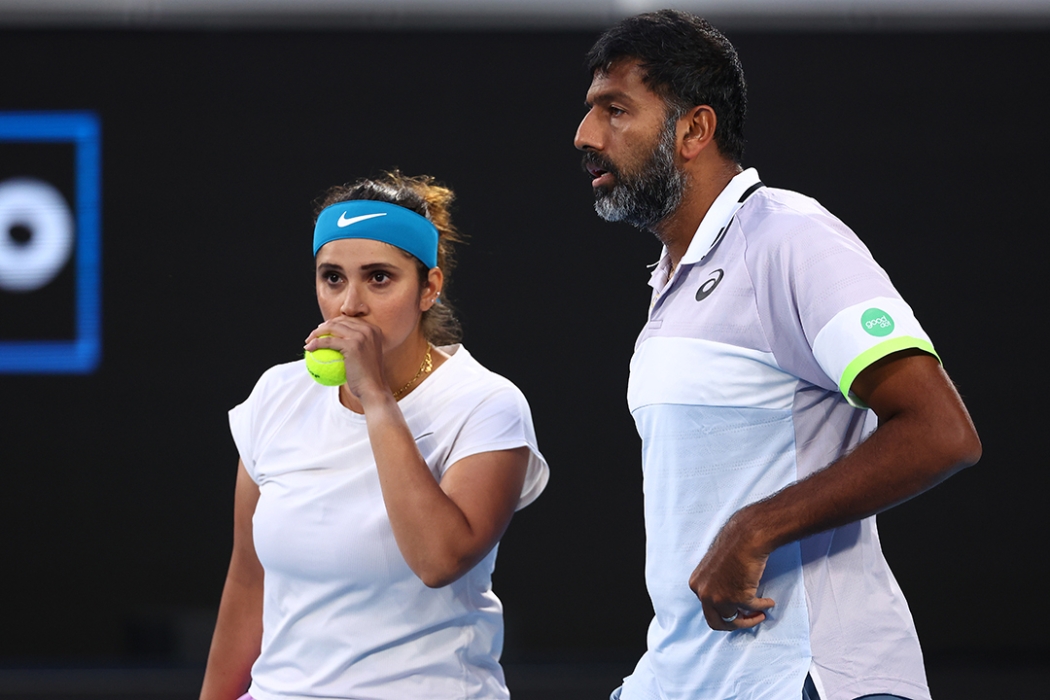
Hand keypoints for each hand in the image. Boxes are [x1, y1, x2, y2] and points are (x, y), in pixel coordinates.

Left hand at [304, 318, 386, 400]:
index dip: (333, 323)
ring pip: (332, 328)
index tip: (323, 331)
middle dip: (323, 326)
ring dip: (316, 333)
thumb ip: (357, 345)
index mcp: (373, 329)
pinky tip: (308, 348)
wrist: (373, 388)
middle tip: (314, 335)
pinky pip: (328, 341)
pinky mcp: (352, 345)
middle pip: (339, 321)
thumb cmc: (367, 377)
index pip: (348, 320)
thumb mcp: (366, 356)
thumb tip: (338, 341)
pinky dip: (316, 343)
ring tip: (308, 341)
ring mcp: (361, 336)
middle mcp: (368, 329)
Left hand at [688, 514, 774, 631]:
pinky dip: (763, 607)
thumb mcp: (713, 568)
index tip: (736, 611)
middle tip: (747, 619)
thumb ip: (714, 584)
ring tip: (760, 614)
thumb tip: (726, 600)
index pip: (707, 609)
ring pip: (734, 621)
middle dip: (733, 623)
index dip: (723, 612)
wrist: (745, 537)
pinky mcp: (738, 598)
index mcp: (696, 585)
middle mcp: (704, 594)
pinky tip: (769, 602)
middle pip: (716, 622)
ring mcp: (719, 598)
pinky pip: (753, 609)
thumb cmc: (732, 546)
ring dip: (749, 620)